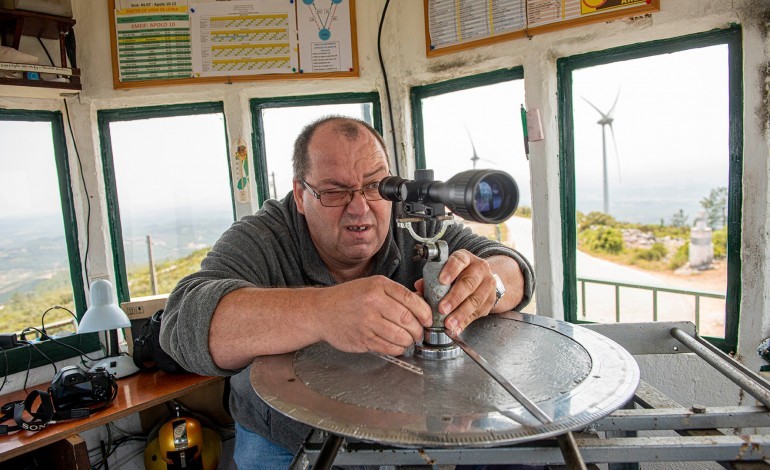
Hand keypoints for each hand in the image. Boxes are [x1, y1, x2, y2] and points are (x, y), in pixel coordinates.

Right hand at [316, 276, 431, 355]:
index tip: (428, 319)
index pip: (410, 299)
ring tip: (409, 339)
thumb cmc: (348, 298)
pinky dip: (398, 348)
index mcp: (378, 286)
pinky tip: (397, 344)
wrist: (322, 311)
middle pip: (407, 319)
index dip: (425, 312)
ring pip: (400, 336)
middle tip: (420, 332)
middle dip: (418, 329)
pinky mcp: (362, 339)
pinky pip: (388, 347)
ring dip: (409, 341)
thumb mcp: (372, 286)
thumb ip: (395, 294)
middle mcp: (372, 302)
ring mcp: (366, 322)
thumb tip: (422, 305)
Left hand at [415, 250, 496, 334]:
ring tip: (449, 323)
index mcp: (466, 259)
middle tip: (442, 309)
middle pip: (468, 283)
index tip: (442, 281)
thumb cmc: (459, 275)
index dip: (451, 270)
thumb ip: (432, 278)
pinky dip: (466, 322)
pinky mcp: (490, 300)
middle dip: (454, 298)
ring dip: (461, 314)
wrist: (482, 279)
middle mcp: (479, 269)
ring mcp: (488, 285)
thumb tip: (419, 287)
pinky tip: (457, 328)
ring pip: (475, 300)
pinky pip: (478, 312)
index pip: (459, 261)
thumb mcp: (446, 271)